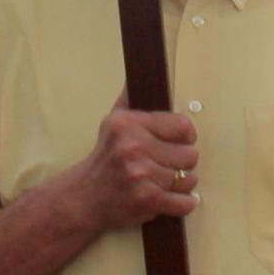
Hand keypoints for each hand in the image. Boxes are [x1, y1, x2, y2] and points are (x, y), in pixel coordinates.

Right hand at [76, 105, 201, 231]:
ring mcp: (140, 175)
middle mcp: (133, 147)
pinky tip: (174, 199)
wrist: (83, 198)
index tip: (180, 142)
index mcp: (128, 124)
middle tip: (169, 165)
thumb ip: (130, 98)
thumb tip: (139, 70)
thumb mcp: (112, 121)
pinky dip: (184, 203)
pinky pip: (184, 203)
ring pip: (188, 179)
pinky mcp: (146, 200)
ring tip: (167, 182)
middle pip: (190, 154)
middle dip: (184, 162)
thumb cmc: (104, 158)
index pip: (182, 125)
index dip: (186, 136)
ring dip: (183, 184)